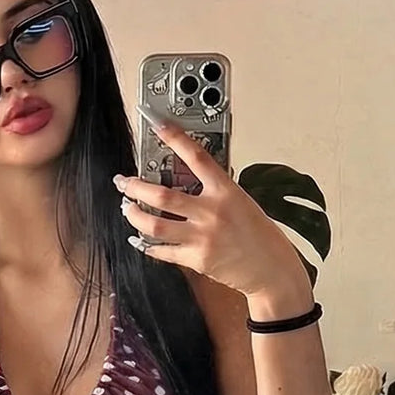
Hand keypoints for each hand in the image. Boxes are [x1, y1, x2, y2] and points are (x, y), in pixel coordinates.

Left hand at [114, 115, 313, 306]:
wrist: (271, 270)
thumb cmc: (259, 235)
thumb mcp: (242, 202)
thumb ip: (215, 192)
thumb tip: (188, 182)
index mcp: (226, 191)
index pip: (197, 157)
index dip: (175, 138)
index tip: (158, 124)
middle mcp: (212, 212)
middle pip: (162, 195)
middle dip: (135, 187)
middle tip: (123, 182)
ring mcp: (202, 237)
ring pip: (155, 224)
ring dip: (134, 215)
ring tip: (127, 209)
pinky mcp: (196, 259)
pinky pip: (162, 251)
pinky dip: (146, 244)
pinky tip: (139, 238)